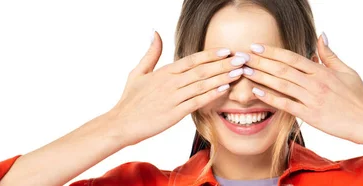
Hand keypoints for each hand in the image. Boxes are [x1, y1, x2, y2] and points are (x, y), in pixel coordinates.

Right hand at [108, 32, 245, 145]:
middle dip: (224, 63)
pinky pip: (196, 102)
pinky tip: (224, 90)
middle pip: (202, 70)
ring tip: (239, 72)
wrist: (120, 124)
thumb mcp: (138, 72)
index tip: (227, 50)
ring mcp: (173, 98)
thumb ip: (151, 53)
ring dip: (222, 77)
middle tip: (242, 59)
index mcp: (164, 72)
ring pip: (202, 84)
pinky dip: (211, 95)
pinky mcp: (174, 114)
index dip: (211, 54)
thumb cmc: (130, 100)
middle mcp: (170, 82)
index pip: (192, 59)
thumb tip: (155, 32)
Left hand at [243, 33, 362, 143]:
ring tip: (246, 71)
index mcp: (322, 71)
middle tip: (243, 56)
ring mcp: (312, 99)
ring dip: (262, 77)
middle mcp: (315, 83)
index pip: (292, 58)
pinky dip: (271, 98)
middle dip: (261, 61)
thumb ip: (330, 55)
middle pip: (283, 69)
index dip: (273, 51)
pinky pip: (287, 105)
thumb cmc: (359, 97)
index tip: (257, 46)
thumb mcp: (347, 71)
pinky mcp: (311, 115)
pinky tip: (257, 93)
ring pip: (282, 85)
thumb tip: (321, 36)